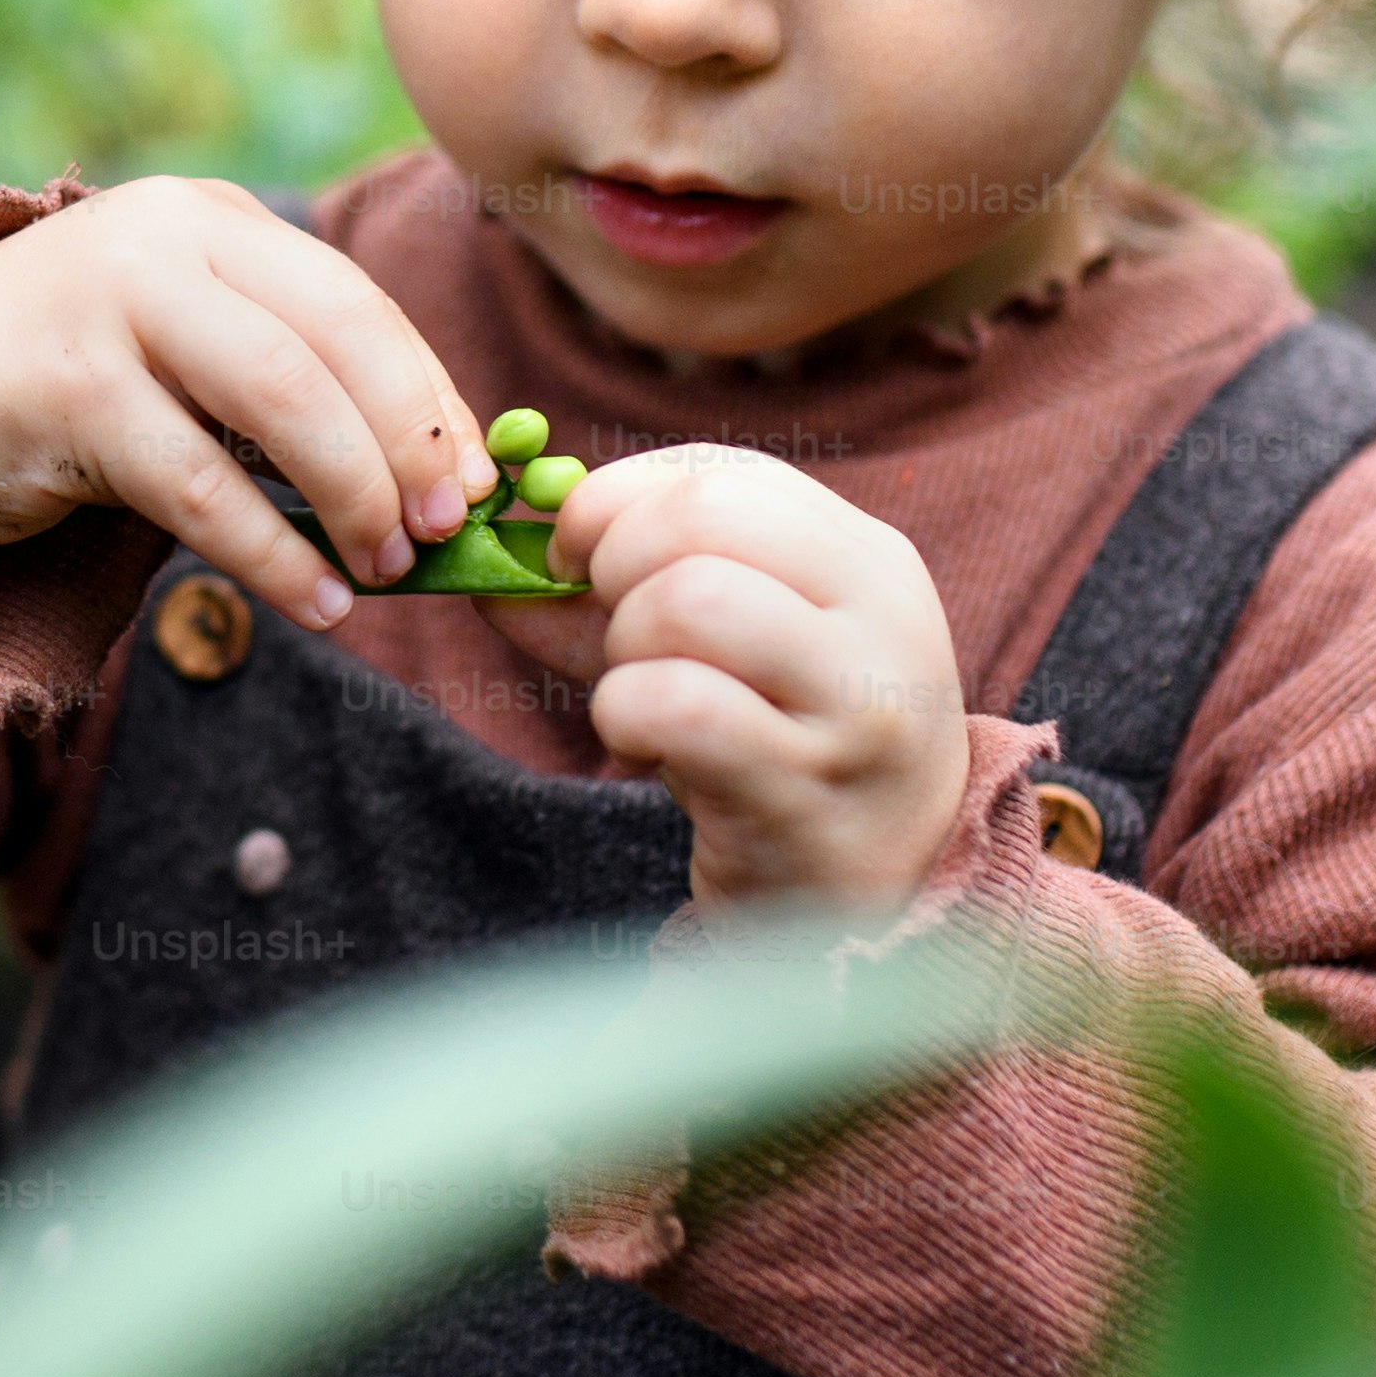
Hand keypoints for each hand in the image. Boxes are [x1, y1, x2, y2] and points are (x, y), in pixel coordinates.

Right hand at [0, 179, 498, 632]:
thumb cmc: (68, 385)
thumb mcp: (184, 352)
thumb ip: (285, 381)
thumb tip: (433, 475)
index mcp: (212, 219)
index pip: (355, 299)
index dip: (429, 394)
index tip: (477, 482)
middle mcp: (168, 238)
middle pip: (336, 333)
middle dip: (410, 439)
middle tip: (444, 529)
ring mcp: (114, 304)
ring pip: (280, 397)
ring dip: (354, 494)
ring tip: (386, 570)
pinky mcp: (69, 388)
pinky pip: (200, 484)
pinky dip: (273, 553)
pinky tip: (314, 602)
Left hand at [479, 447, 971, 913]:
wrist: (882, 901)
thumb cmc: (786, 758)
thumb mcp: (730, 656)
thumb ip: (618, 600)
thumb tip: (493, 566)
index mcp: (868, 562)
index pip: (724, 475)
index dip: (618, 499)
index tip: (575, 557)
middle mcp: (880, 620)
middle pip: (699, 519)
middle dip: (613, 565)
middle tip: (608, 632)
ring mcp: (854, 706)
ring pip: (687, 601)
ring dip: (621, 647)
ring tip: (637, 697)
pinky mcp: (805, 789)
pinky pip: (676, 706)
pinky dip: (624, 716)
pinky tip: (643, 749)